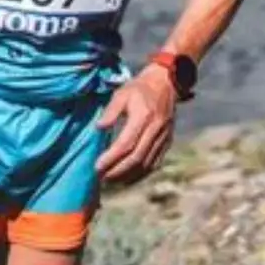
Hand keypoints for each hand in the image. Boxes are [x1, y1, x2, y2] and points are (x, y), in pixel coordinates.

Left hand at [94, 66, 177, 184]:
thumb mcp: (121, 93)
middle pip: (136, 158)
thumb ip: (110, 111)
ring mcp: (164, 138)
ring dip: (128, 176)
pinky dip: (141, 174)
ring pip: (146, 164)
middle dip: (118, 171)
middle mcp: (155, 129)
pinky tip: (128, 178)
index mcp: (143, 117)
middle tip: (101, 178)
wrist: (166, 84)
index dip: (111, 158)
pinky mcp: (167, 142)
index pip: (126, 144)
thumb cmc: (139, 88)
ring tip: (112, 180)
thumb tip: (99, 128)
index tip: (97, 167)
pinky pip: (155, 163)